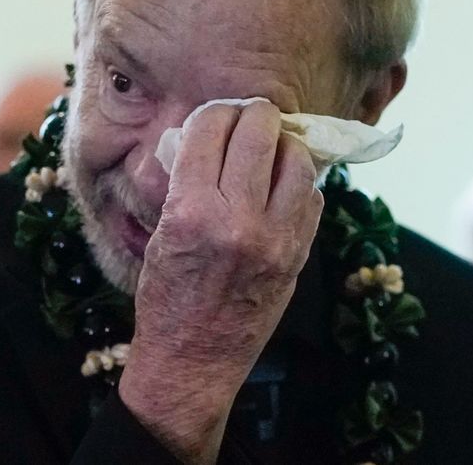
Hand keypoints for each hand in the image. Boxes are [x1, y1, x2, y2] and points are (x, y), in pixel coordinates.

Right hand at [118, 101, 323, 462]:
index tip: (215, 113)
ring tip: (271, 147)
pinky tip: (282, 186)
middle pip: (260, 133)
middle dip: (254, 115)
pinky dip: (299, 182)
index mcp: (191, 210)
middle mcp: (238, 220)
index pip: (211, 129)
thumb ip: (187, 183)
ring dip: (284, 144)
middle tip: (250, 116)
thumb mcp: (160, 232)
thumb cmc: (166, 296)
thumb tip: (208, 136)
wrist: (193, 361)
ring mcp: (275, 239)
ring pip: (298, 160)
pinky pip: (312, 197)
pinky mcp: (297, 256)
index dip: (214, 111)